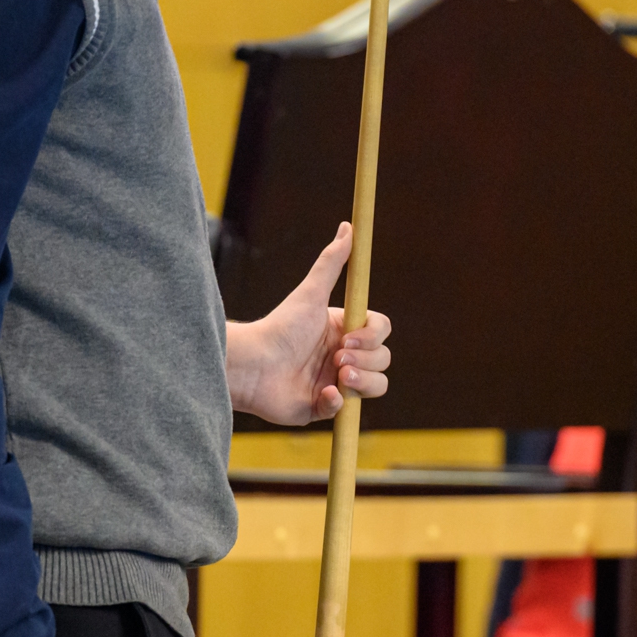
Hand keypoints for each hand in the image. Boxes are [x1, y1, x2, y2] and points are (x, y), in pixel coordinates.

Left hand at [225, 222, 392, 425]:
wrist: (253, 365)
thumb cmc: (279, 327)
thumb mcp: (310, 294)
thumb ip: (331, 262)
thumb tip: (348, 226)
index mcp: (343, 330)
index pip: (380, 332)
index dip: (372, 337)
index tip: (348, 338)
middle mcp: (344, 355)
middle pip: (383, 359)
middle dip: (366, 360)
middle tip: (337, 359)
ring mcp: (336, 382)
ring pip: (377, 385)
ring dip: (363, 382)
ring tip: (336, 377)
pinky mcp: (324, 407)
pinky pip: (348, 411)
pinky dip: (339, 403)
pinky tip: (321, 395)